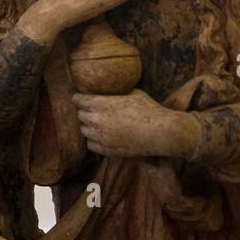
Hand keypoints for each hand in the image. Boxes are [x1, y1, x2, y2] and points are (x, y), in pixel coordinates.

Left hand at [74, 89, 198, 158]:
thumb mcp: (133, 93)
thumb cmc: (150, 110)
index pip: (78, 100)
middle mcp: (97, 120)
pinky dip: (94, 140)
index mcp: (101, 104)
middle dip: (85, 111)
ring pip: (84, 130)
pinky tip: (102, 136)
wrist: (161, 132)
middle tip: (92, 111)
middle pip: (80, 115)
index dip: (78, 98)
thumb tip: (112, 89)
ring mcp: (100, 137)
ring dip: (89, 126)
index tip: (79, 98)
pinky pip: (90, 144)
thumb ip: (117, 93)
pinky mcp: (106, 150)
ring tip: (98, 124)